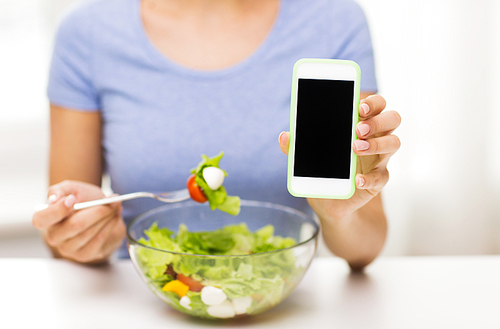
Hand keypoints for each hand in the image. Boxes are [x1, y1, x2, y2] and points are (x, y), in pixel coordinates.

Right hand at [32, 180, 125, 263]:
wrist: (102, 215)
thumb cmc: (84, 202)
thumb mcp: (74, 189)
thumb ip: (61, 190)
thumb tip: (53, 198)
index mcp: (47, 220)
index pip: (41, 220)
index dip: (57, 210)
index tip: (73, 199)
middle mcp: (55, 237)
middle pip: (74, 225)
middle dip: (97, 210)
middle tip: (112, 200)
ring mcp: (69, 249)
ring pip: (90, 232)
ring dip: (107, 216)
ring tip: (115, 206)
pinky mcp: (85, 255)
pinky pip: (99, 240)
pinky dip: (110, 225)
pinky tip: (115, 217)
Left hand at [279, 94, 400, 219]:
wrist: (329, 197)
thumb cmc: (323, 166)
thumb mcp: (308, 154)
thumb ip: (297, 144)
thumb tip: (284, 136)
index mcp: (362, 123)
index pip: (377, 105)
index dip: (373, 103)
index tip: (359, 106)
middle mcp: (376, 137)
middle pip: (392, 119)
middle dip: (378, 120)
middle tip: (357, 129)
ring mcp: (380, 158)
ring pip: (394, 143)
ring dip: (376, 143)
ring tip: (356, 147)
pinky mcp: (378, 180)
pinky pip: (382, 177)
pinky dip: (369, 178)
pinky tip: (357, 179)